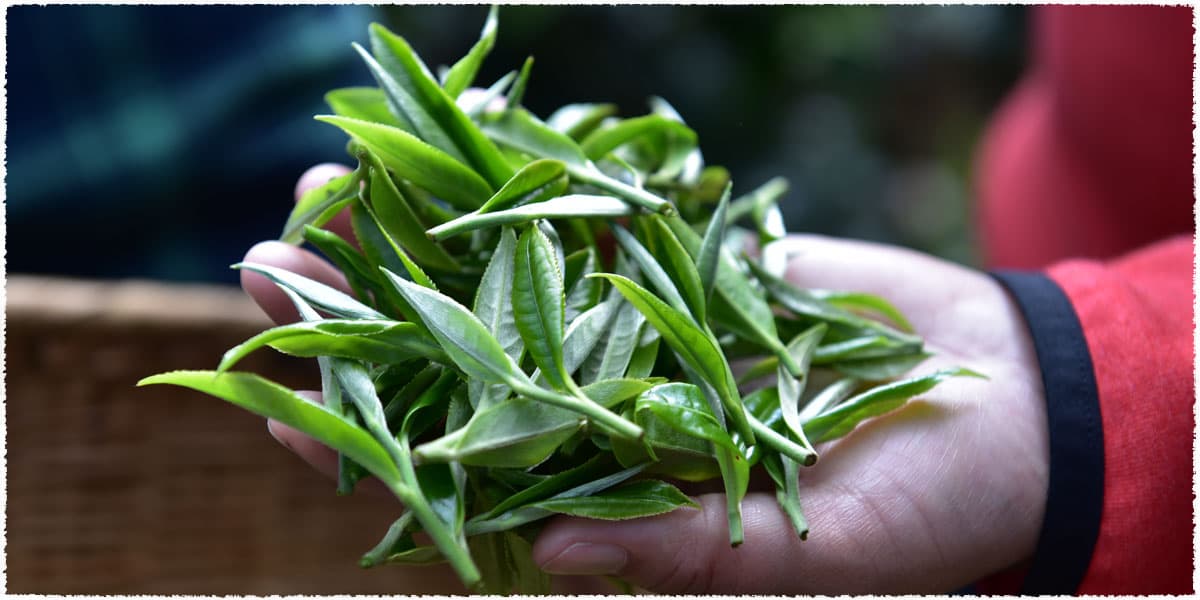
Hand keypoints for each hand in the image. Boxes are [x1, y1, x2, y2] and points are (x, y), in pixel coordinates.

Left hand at [246, 167, 1049, 593]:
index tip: (276, 406)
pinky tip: (446, 145)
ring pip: (502, 277)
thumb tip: (547, 557)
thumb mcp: (810, 558)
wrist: (1009, 409)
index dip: (367, 446)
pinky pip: (591, 217)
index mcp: (613, 496)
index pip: (460, 479)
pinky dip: (518, 180)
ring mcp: (643, 328)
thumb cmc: (926, 513)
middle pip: (457, 365)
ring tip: (320, 190)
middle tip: (262, 271)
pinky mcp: (686, 263)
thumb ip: (677, 552)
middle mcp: (609, 411)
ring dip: (411, 235)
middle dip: (359, 322)